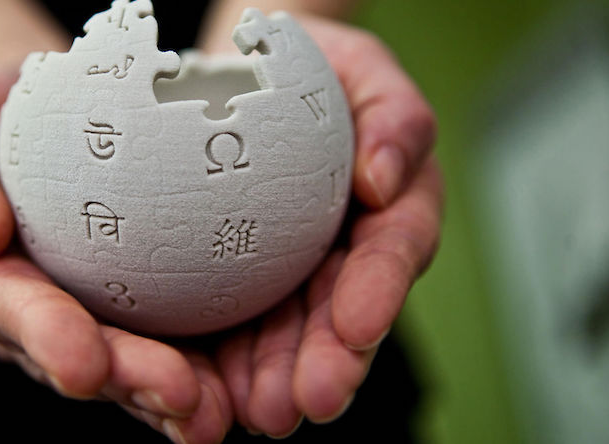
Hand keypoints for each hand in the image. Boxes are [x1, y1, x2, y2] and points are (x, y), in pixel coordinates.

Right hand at [0, 65, 231, 443]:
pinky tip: (234, 391)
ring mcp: (83, 322)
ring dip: (166, 395)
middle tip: (177, 393)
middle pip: (74, 354)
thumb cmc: (8, 112)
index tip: (84, 362)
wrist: (63, 113)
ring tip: (213, 411)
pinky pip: (167, 349)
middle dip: (125, 380)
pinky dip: (201, 372)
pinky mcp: (134, 316)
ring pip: (124, 370)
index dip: (44, 336)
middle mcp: (27, 316)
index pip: (4, 307)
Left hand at [203, 15, 442, 436]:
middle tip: (307, 400)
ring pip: (293, 335)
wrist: (238, 76)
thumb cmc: (303, 68)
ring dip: (279, 378)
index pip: (392, 248)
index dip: (379, 291)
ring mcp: (295, 272)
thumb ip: (393, 117)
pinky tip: (215, 391)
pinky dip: (230, 363)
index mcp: (389, 203)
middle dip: (329, 363)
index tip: (357, 328)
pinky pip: (238, 326)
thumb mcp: (360, 69)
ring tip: (259, 411)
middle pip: (346, 314)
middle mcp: (345, 250)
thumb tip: (384, 179)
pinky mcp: (243, 282)